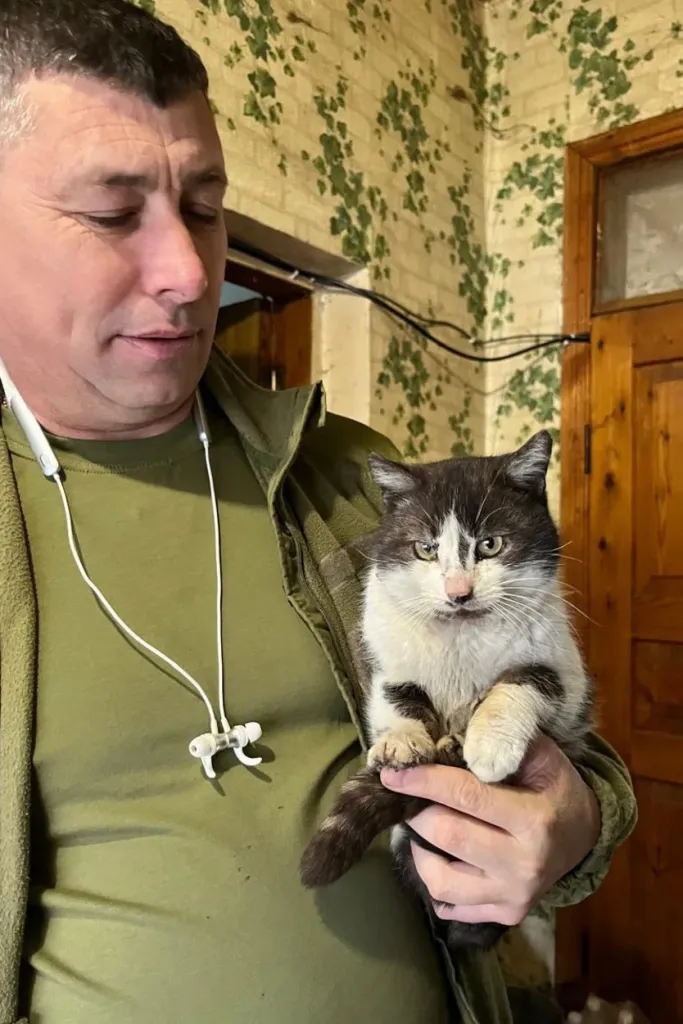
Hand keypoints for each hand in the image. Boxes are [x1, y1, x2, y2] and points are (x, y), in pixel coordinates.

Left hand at [381, 735, 600, 925]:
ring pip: (441, 881)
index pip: (466, 796)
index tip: (392, 773)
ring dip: (419, 850)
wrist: (584, 836)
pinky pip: (451, 906)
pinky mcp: (506, 915)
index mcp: (534, 820)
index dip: (424, 781)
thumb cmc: (555, 787)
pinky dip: (434, 880)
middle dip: (416, 812)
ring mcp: (514, 896)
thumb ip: (502, 741)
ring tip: (423, 826)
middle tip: (405, 797)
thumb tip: (451, 735)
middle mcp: (524, 864)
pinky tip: (438, 855)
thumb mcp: (543, 755)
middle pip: (448, 836)